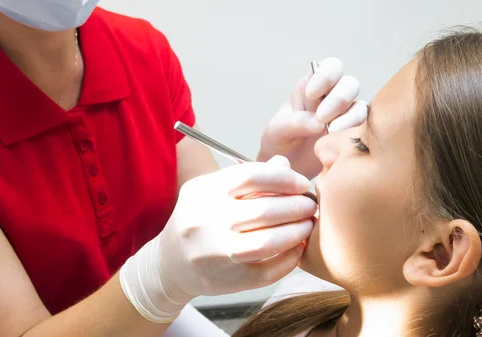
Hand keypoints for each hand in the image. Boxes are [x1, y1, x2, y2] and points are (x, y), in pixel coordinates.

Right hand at [120, 156, 316, 322]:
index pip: (251, 176)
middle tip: (311, 206)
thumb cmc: (200, 219)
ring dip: (296, 232)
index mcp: (205, 192)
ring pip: (268, 242)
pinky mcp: (228, 280)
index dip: (284, 178)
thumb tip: (285, 164)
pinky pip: (269, 271)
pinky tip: (298, 248)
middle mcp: (206, 221)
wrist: (170, 263)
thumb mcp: (214, 190)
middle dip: (297, 206)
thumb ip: (249, 176)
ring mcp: (216, 253)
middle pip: (264, 210)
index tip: (302, 184)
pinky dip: (290, 258)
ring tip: (307, 225)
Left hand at [257, 57, 367, 178]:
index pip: (329, 67)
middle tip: (322, 118)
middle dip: (338, 99)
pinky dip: (355, 132)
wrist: (287, 167)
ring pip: (360, 105)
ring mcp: (345, 116)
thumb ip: (294, 123)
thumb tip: (317, 122)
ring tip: (332, 132)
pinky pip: (363, 128)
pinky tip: (341, 142)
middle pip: (349, 84)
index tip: (312, 94)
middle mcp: (332, 97)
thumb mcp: (277, 131)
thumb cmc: (280, 142)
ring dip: (349, 117)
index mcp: (312, 86)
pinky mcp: (352, 134)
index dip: (326, 76)